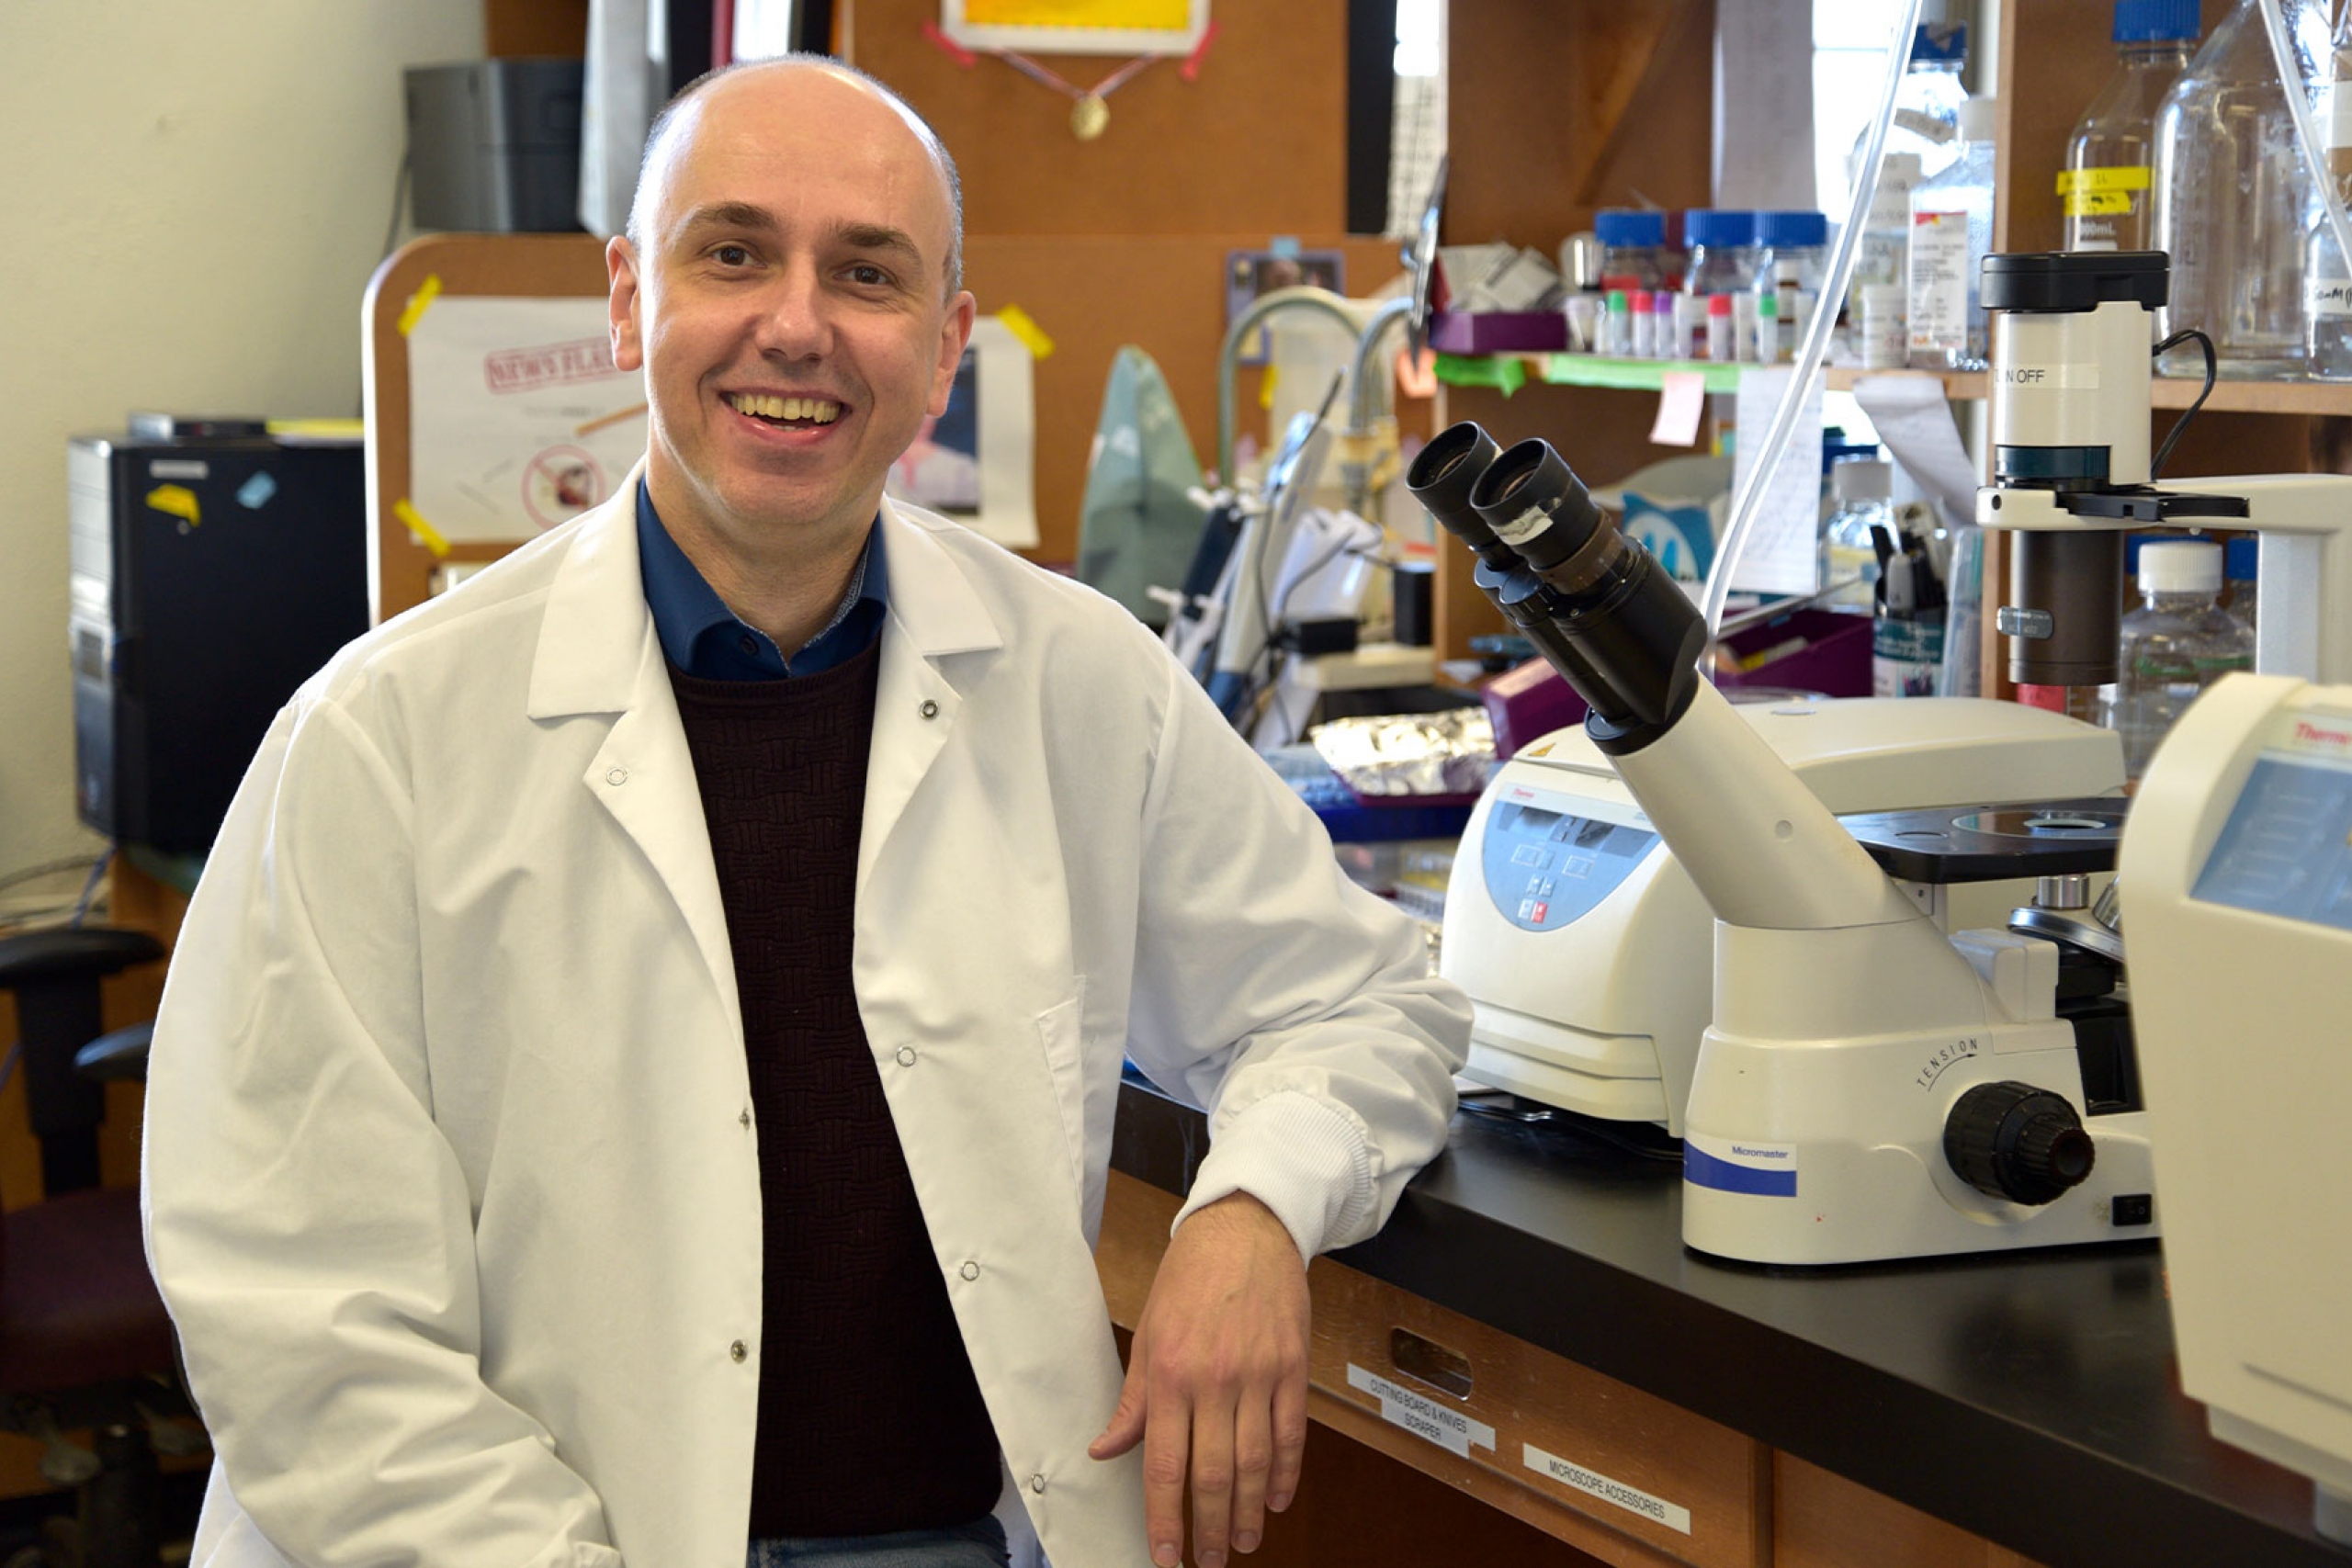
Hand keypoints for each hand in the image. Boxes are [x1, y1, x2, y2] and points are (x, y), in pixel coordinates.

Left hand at [1089, 1192, 1309, 1566]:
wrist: (1246, 1228)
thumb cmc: (1190, 1277)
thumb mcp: (1148, 1333)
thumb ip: (1133, 1400)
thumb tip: (1104, 1448)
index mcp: (1169, 1373)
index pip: (1163, 1463)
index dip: (1164, 1517)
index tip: (1166, 1555)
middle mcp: (1214, 1379)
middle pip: (1213, 1474)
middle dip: (1209, 1528)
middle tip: (1208, 1560)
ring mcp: (1259, 1375)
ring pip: (1255, 1463)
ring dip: (1249, 1512)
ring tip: (1242, 1543)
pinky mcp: (1292, 1368)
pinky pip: (1290, 1434)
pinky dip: (1285, 1474)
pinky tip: (1276, 1500)